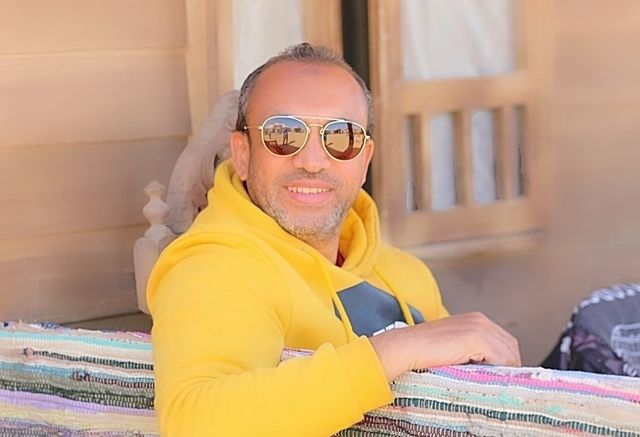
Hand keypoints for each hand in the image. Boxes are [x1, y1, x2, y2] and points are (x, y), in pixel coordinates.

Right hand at [369, 312, 520, 380]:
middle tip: (498, 382)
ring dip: (503, 369)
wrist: (407, 347)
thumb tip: (490, 368)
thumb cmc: (424, 350)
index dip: (505, 359)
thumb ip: (472, 350)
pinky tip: (484, 377)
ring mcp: (479, 327)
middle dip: (508, 365)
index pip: (504, 340)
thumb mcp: (454, 345)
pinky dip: (497, 370)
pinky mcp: (476, 338)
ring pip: (508, 353)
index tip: (499, 375)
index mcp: (475, 319)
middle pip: (510, 345)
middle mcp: (480, 319)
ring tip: (490, 382)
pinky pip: (500, 358)